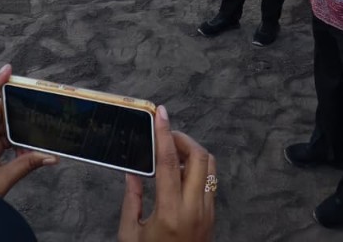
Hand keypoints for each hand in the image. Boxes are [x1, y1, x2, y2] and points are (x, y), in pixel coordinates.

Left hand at [0, 64, 56, 197]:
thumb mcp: (2, 179)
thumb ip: (27, 164)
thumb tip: (51, 157)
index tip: (7, 69)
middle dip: (16, 113)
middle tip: (34, 103)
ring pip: (2, 127)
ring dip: (17, 133)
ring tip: (33, 135)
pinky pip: (2, 139)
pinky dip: (14, 144)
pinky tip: (25, 151)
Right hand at [118, 106, 215, 241]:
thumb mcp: (130, 233)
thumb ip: (132, 199)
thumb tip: (133, 170)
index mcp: (170, 212)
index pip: (169, 161)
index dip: (164, 133)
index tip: (161, 113)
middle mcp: (194, 209)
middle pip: (199, 156)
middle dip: (183, 139)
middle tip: (165, 135)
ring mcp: (207, 213)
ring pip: (209, 167)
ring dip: (192, 153)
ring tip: (171, 155)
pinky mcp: (212, 218)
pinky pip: (210, 182)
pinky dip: (197, 169)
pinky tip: (179, 174)